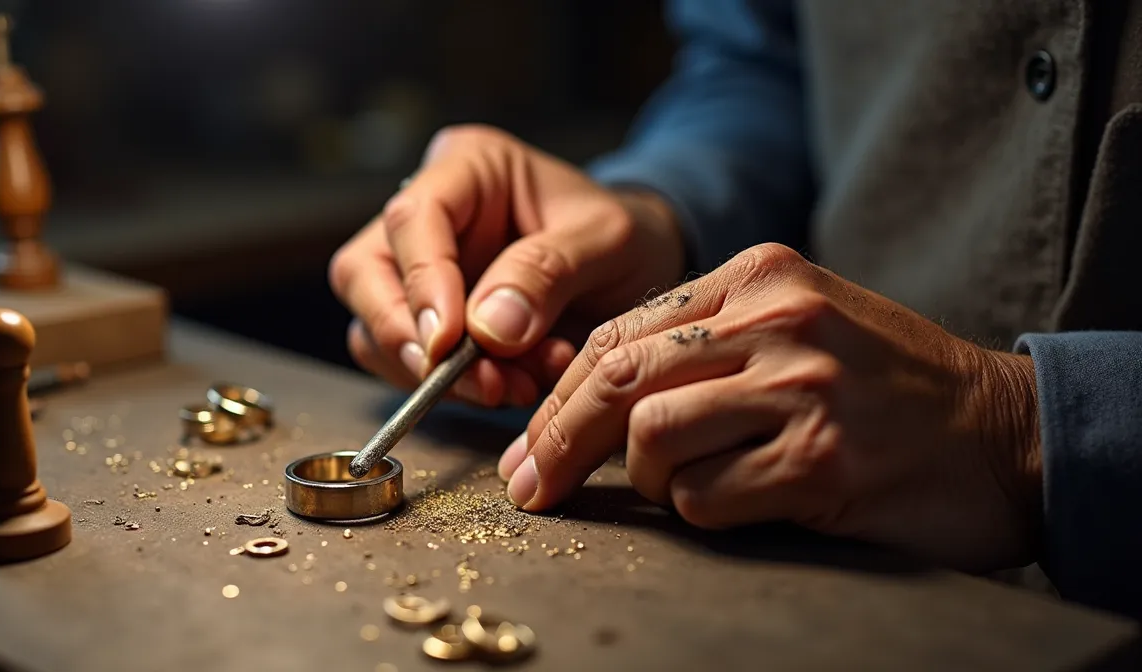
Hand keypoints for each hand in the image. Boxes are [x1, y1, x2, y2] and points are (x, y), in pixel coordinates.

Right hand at [329, 125, 685, 406]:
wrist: (640, 270)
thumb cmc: (626, 236)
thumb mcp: (609, 240)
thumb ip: (548, 273)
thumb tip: (487, 329)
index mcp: (467, 167)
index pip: (413, 217)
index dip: (422, 282)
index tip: (449, 341)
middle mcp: (428, 215)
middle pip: (364, 273)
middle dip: (409, 338)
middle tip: (475, 380)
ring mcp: (417, 271)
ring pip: (374, 329)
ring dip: (439, 375)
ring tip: (518, 385)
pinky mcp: (425, 322)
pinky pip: (408, 367)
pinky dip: (456, 390)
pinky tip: (518, 385)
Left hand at [499, 243, 1042, 571]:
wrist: (1003, 433)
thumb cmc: (885, 388)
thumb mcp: (797, 325)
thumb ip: (703, 344)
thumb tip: (589, 407)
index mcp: (759, 275)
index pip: (618, 333)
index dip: (558, 397)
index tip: (528, 444)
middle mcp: (776, 318)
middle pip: (616, 379)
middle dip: (557, 442)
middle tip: (533, 486)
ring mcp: (801, 386)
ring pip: (651, 439)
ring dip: (648, 481)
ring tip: (684, 487)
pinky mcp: (820, 458)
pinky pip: (705, 496)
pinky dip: (700, 510)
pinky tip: (740, 501)